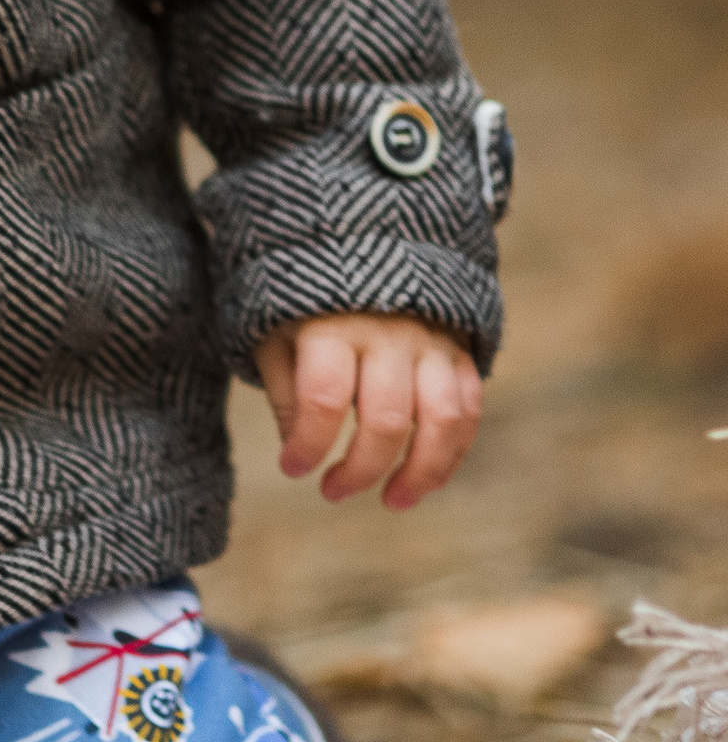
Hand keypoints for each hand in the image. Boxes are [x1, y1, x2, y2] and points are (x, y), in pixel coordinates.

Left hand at [253, 310, 481, 509]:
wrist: (356, 241)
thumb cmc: (302, 301)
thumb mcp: (274, 333)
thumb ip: (285, 391)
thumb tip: (300, 452)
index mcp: (330, 325)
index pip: (323, 399)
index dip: (309, 445)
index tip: (292, 469)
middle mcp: (387, 332)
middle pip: (386, 419)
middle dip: (360, 469)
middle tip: (333, 492)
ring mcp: (430, 340)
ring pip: (442, 420)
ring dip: (421, 473)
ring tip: (393, 501)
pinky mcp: (459, 348)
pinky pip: (468, 408)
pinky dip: (453, 451)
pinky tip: (427, 478)